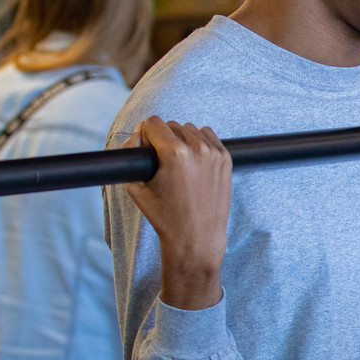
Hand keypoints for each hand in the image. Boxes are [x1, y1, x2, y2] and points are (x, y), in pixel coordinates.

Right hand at [124, 117, 231, 309]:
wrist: (197, 236)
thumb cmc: (164, 215)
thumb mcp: (136, 186)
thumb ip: (133, 153)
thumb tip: (140, 130)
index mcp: (175, 154)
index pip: (153, 122)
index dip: (145, 135)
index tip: (147, 149)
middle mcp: (197, 149)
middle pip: (172, 125)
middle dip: (163, 138)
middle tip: (161, 160)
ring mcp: (215, 153)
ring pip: (190, 129)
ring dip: (181, 139)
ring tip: (178, 164)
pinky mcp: (226, 158)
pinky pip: (207, 136)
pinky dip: (198, 143)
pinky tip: (192, 161)